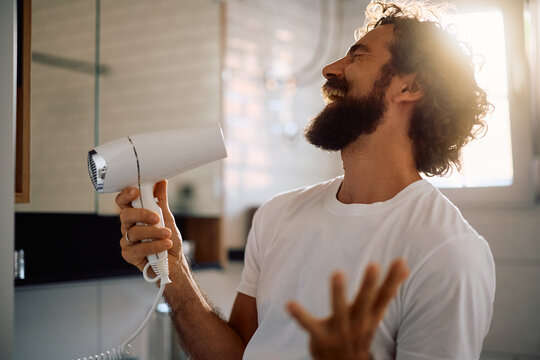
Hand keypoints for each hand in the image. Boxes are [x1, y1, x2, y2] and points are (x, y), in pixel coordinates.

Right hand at [116, 180, 182, 271]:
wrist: (174, 262)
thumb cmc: (168, 239)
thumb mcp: (166, 217)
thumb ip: (161, 200)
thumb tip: (161, 182)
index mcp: (134, 215)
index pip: (124, 202)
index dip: (126, 195)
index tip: (137, 191)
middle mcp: (128, 227)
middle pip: (125, 215)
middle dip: (142, 214)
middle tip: (157, 218)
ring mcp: (127, 241)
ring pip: (134, 232)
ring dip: (154, 232)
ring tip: (167, 234)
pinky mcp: (129, 255)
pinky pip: (139, 249)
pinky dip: (155, 246)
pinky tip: (165, 245)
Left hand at [286, 259, 408, 359]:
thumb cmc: (359, 331)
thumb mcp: (374, 313)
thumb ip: (386, 291)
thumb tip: (406, 267)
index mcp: (371, 316)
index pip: (385, 296)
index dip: (393, 279)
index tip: (400, 260)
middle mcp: (358, 324)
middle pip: (365, 302)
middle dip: (369, 285)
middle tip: (374, 265)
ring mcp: (340, 332)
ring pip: (340, 311)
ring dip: (338, 293)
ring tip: (337, 273)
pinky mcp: (321, 338)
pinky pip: (310, 325)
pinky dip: (300, 316)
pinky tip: (289, 304)